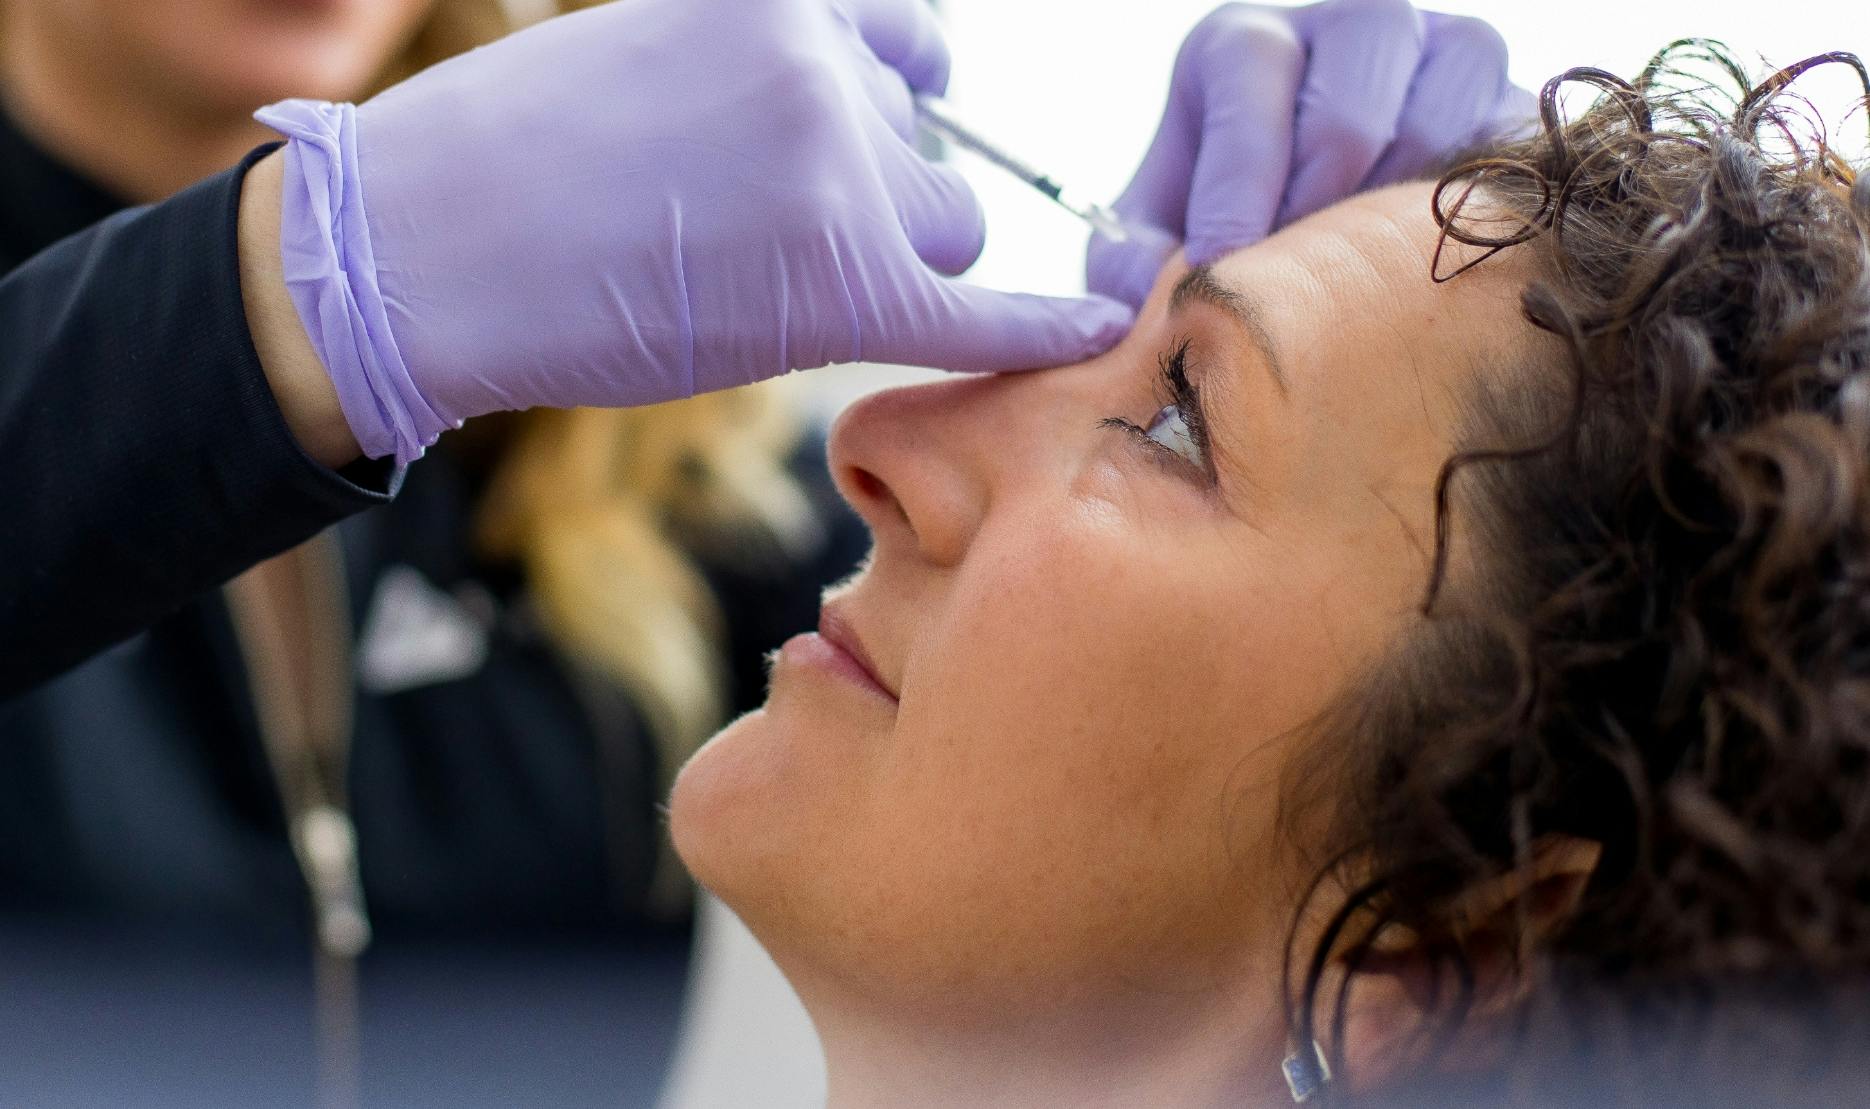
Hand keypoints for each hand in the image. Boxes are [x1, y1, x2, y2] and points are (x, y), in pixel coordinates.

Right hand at [258, 0, 1133, 463]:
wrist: (417, 253)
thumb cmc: (511, 164)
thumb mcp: (647, 49)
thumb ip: (761, 67)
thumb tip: (870, 103)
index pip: (906, 54)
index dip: (885, 116)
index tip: (851, 156)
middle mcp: (825, 62)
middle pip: (928, 147)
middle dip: (876, 197)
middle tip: (758, 242)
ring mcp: (835, 170)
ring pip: (942, 226)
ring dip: (884, 261)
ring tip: (754, 284)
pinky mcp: (838, 282)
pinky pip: (980, 305)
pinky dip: (1045, 324)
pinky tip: (1102, 324)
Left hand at [1088, 0, 1534, 307]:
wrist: (1321, 225)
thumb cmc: (1223, 225)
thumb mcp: (1156, 234)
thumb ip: (1127, 262)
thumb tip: (1138, 301)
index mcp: (1249, 43)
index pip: (1253, 78)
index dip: (1236, 184)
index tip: (1216, 265)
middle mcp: (1354, 23)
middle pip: (1347, 118)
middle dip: (1311, 219)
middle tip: (1292, 287)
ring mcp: (1446, 50)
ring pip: (1438, 133)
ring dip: (1390, 228)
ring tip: (1357, 280)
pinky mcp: (1512, 97)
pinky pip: (1508, 154)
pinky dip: (1469, 219)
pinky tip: (1427, 268)